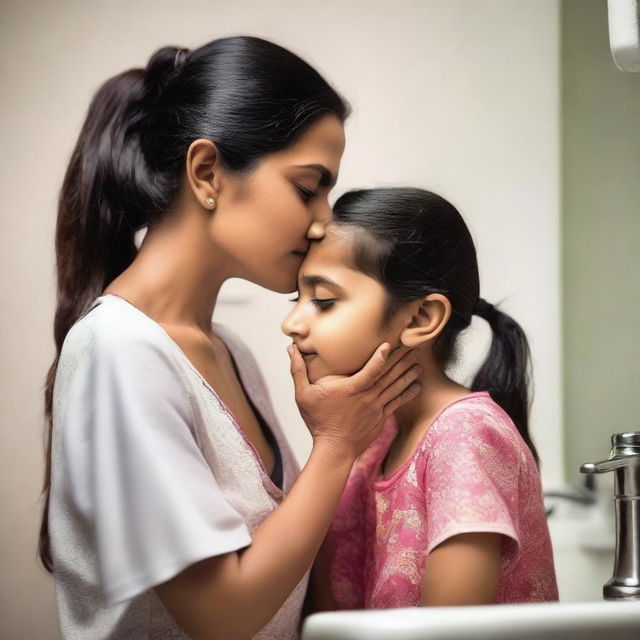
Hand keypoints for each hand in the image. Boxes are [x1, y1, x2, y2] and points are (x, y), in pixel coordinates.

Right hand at [287, 343, 421, 459]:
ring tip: (418, 361)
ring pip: (396, 387)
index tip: (389, 344)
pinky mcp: (381, 418)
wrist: (333, 450)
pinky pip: (398, 402)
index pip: (371, 370)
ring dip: (408, 373)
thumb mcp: (303, 395)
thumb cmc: (317, 421)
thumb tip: (291, 349)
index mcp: (350, 389)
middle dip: (401, 359)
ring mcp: (376, 408)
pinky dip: (408, 392)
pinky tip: (417, 384)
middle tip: (412, 345)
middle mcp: (367, 398)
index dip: (381, 356)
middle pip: (388, 375)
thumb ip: (298, 370)